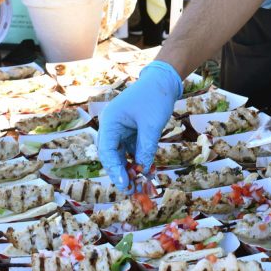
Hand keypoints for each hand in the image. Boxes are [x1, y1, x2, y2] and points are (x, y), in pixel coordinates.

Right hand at [97, 60, 181, 190]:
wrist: (164, 80)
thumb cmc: (155, 97)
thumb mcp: (151, 125)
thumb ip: (145, 148)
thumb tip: (142, 170)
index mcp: (110, 121)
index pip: (106, 150)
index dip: (114, 169)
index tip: (125, 184)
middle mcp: (111, 126)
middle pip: (111, 155)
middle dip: (121, 172)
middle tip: (132, 190)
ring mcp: (120, 129)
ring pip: (121, 155)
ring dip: (130, 169)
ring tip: (140, 185)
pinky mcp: (130, 132)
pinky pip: (130, 150)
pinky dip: (137, 161)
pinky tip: (146, 172)